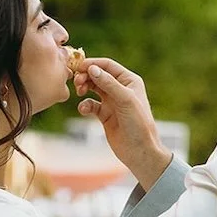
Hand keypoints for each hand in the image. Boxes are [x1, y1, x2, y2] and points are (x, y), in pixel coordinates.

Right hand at [73, 57, 172, 190]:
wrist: (140, 151)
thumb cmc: (139, 124)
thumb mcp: (125, 100)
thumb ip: (108, 83)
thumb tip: (91, 68)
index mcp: (129, 81)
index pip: (108, 65)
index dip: (92, 64)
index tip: (78, 67)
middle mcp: (120, 89)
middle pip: (97, 75)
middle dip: (85, 76)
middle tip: (77, 82)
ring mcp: (112, 102)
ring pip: (92, 88)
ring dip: (84, 88)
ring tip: (80, 92)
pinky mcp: (105, 115)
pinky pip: (90, 105)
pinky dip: (85, 105)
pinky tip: (83, 110)